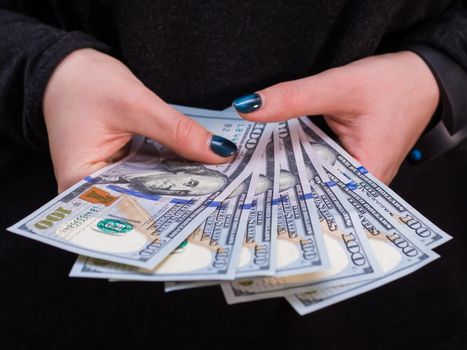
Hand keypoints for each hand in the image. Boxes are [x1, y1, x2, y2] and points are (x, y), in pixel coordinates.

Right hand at [43, 49, 235, 191]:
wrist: (68, 67)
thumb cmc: (84, 83)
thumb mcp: (134, 104)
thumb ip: (177, 131)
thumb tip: (219, 152)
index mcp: (78, 184)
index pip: (128, 209)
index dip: (170, 210)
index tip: (207, 207)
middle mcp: (89, 191)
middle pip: (140, 203)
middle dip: (179, 199)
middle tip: (220, 197)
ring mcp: (105, 180)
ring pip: (148, 189)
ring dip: (178, 184)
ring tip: (215, 185)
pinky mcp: (118, 168)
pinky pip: (148, 174)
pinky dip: (169, 169)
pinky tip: (196, 170)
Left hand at [233, 51, 439, 183]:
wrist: (421, 77)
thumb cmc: (393, 85)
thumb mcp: (339, 87)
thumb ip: (294, 98)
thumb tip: (249, 106)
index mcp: (365, 177)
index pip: (314, 199)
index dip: (280, 196)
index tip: (248, 193)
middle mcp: (361, 183)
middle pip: (311, 190)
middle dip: (278, 184)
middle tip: (242, 182)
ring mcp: (356, 173)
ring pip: (314, 177)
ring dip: (288, 170)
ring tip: (252, 170)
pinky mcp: (351, 161)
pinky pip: (320, 165)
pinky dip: (301, 158)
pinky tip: (278, 154)